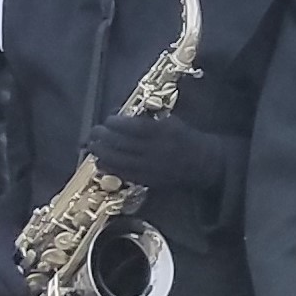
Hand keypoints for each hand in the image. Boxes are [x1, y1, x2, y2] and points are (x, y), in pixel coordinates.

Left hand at [85, 111, 231, 193]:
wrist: (202, 162)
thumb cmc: (184, 137)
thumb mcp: (170, 121)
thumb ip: (147, 119)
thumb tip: (120, 116)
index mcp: (163, 132)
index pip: (134, 128)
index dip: (116, 124)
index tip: (108, 120)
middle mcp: (155, 151)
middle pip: (123, 145)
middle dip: (104, 138)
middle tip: (94, 132)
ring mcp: (151, 167)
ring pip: (120, 161)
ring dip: (102, 153)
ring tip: (92, 145)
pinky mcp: (148, 180)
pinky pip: (124, 175)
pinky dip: (110, 168)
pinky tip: (101, 162)